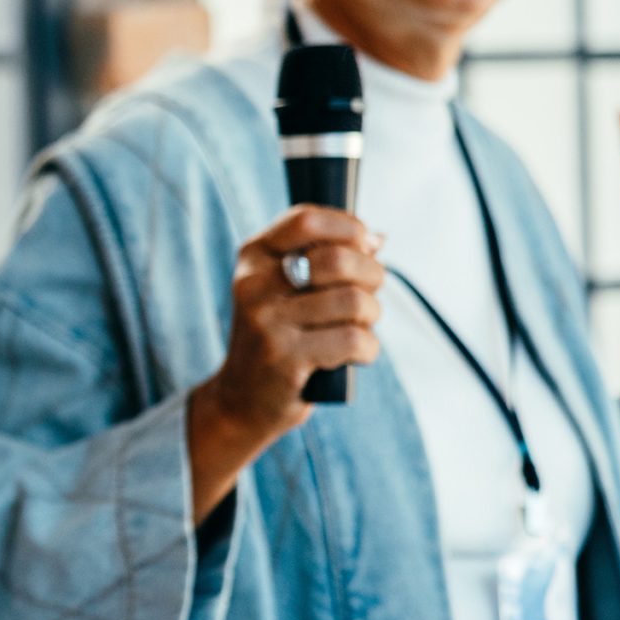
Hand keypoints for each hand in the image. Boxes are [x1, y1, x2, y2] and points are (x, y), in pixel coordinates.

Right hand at [184, 205, 383, 518]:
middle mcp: (253, 284)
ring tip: (357, 329)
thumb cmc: (278, 336)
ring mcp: (266, 321)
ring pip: (354, 302)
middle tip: (367, 296)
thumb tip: (377, 238)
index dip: (349, 227)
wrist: (241, 399)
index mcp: (253, 257)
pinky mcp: (284, 358)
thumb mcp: (285, 289)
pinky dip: (367, 350)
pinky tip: (351, 357)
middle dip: (372, 276)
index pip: (307, 220)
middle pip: (339, 260)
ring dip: (371, 319)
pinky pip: (354, 341)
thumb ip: (324, 258)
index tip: (366, 244)